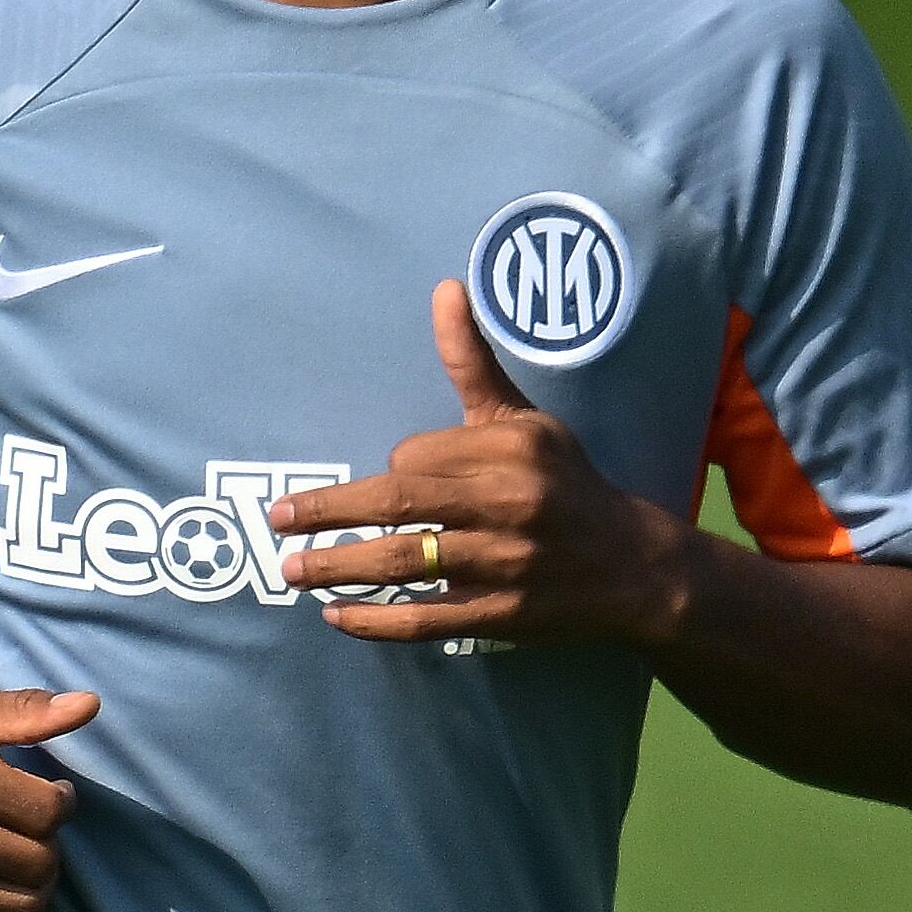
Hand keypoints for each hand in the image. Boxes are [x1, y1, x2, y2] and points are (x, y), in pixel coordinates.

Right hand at [0, 682, 99, 911]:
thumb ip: (24, 711)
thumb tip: (89, 705)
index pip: (47, 812)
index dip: (62, 802)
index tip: (51, 793)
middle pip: (40, 864)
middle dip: (49, 844)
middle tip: (30, 825)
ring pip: (20, 906)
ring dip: (31, 880)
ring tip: (13, 850)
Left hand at [278, 287, 694, 648]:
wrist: (634, 567)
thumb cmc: (566, 485)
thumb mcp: (525, 418)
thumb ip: (472, 363)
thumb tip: (444, 288)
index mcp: (511, 447)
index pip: (417, 456)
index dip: (388, 472)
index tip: (377, 488)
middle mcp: (509, 502)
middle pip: (401, 504)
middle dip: (331, 512)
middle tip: (276, 519)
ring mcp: (505, 563)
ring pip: (407, 562)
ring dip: (341, 568)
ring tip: (291, 570)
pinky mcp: (503, 614)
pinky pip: (428, 619)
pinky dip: (379, 622)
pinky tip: (337, 618)